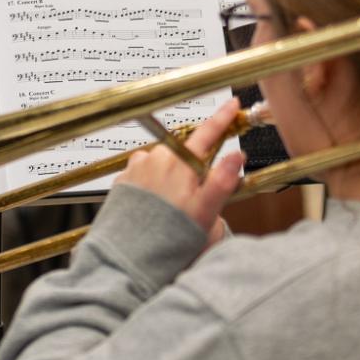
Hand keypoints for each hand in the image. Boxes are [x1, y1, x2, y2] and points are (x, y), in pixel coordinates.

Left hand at [116, 99, 247, 248]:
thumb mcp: (205, 212)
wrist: (127, 256)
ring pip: (163, 164)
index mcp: (179, 162)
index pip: (207, 133)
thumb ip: (222, 181)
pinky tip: (156, 209)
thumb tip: (237, 156)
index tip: (232, 104)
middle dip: (194, 167)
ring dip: (172, 178)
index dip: (222, 117)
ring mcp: (136, 168)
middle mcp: (155, 158)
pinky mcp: (122, 181)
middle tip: (198, 198)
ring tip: (173, 211)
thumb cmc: (168, 238)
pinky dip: (154, 187)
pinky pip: (144, 176)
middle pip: (184, 152)